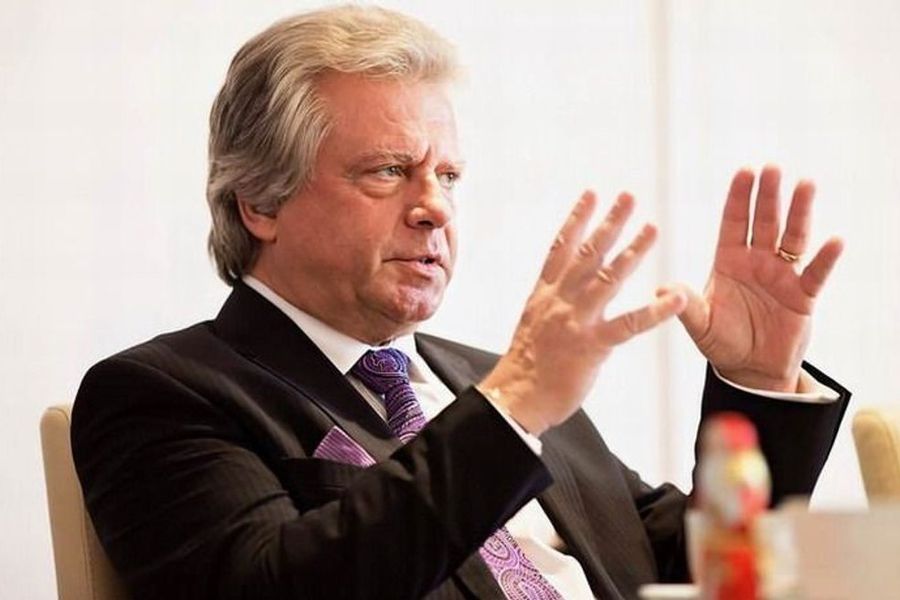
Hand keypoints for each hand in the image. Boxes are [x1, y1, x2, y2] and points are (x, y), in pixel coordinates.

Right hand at [480, 190, 686, 435]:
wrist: (515, 397)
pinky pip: (629, 324)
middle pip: (587, 253)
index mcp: (544, 294)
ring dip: (632, 251)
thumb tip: (561, 287)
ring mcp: (576, 321)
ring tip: (651, 228)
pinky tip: (675, 298)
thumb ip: (550, 302)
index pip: (561, 248)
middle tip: (628, 197)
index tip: (591, 195)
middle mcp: (560, 301)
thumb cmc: (525, 365)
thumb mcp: (532, 324)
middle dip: (609, 223)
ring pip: (607, 278)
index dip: (577, 219)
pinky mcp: (593, 345)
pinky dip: (655, 311)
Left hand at [661, 165, 843, 391]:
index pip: (734, 223)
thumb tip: (662, 288)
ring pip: (793, 237)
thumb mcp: (700, 325)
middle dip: (768, 195)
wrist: (749, 370)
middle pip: (765, 222)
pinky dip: (826, 258)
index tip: (745, 171)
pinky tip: (835, 240)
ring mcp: (782, 276)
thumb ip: (686, 305)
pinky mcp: (803, 296)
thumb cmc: (721, 342)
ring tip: (806, 185)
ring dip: (800, 212)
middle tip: (773, 168)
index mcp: (729, 262)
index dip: (739, 198)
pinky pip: (816, 273)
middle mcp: (756, 262)